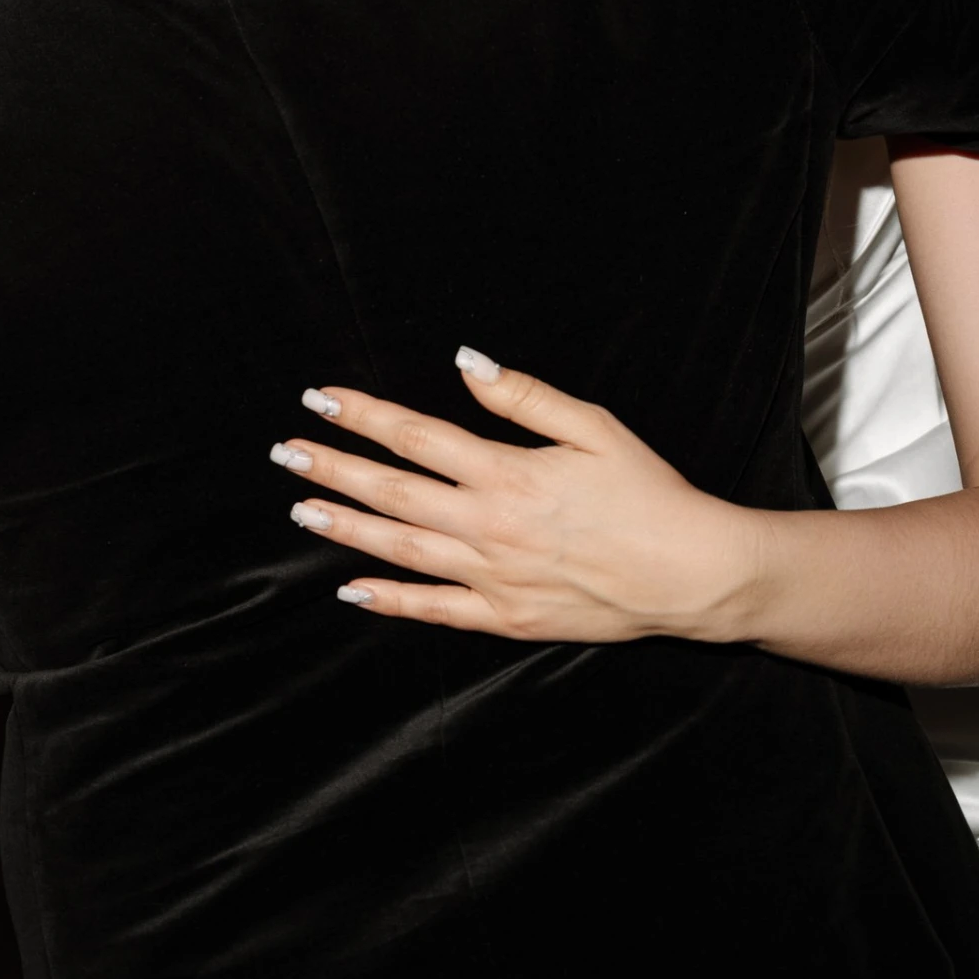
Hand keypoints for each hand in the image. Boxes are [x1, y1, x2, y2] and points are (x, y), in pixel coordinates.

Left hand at [271, 350, 758, 643]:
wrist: (693, 575)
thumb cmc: (649, 493)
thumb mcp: (593, 427)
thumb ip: (522, 395)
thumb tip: (465, 360)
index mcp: (508, 473)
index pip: (415, 437)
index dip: (363, 416)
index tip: (320, 398)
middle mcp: (490, 527)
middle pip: (392, 494)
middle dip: (333, 468)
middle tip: (286, 451)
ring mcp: (494, 578)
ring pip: (400, 551)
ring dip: (345, 528)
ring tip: (301, 508)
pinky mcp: (506, 619)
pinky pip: (435, 611)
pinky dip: (389, 600)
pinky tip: (351, 588)